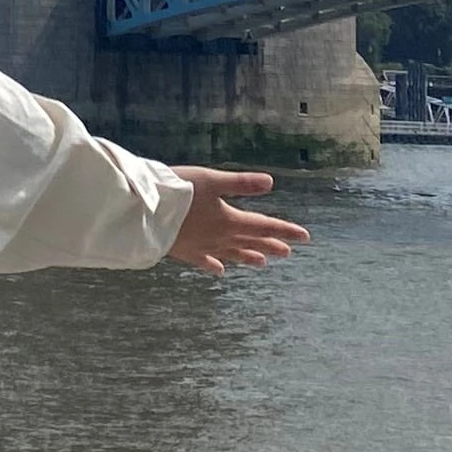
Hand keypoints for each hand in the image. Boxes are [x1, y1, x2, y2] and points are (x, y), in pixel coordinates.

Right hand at [163, 166, 309, 273]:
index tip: (304, 237)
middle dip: (270, 245)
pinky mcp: (185, 251)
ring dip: (248, 256)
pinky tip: (220, 271)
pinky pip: (205, 261)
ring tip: (262, 263)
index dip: (284, 230)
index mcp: (229, 219)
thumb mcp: (212, 180)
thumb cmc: (180, 191)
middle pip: (250, 241)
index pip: (263, 225)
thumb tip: (271, 183)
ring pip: (231, 253)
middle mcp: (219, 237)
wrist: (146, 212)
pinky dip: (214, 265)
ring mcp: (202, 246)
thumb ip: (241, 184)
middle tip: (288, 252)